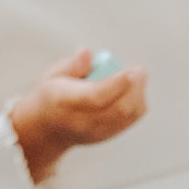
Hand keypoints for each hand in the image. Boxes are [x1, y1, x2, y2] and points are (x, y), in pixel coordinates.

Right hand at [10, 48, 147, 183]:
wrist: (50, 128)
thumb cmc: (54, 95)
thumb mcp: (54, 75)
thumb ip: (72, 65)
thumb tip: (88, 54)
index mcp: (65, 102)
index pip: (95, 97)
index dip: (116, 84)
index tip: (129, 71)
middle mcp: (82, 121)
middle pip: (117, 109)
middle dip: (134, 88)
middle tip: (139, 70)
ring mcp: (97, 132)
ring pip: (128, 115)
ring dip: (138, 93)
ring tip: (135, 77)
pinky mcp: (108, 135)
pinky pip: (131, 118)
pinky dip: (138, 101)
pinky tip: (133, 89)